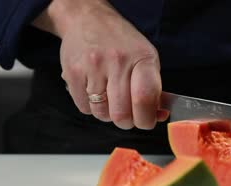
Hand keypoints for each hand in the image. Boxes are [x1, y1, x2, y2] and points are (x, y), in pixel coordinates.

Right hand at [33, 0, 167, 128]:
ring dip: (107, 114)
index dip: (146, 119)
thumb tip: (158, 116)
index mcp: (142, 58)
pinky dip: (91, 107)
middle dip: (126, 122)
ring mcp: (93, 67)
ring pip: (102, 114)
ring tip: (110, 98)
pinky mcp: (73, 73)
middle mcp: (117, 61)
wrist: (88, 19)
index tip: (146, 121)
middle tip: (127, 115)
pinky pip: (84, 108)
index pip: (145, 98)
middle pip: (121, 114)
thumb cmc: (122, 43)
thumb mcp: (146, 58)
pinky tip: (94, 90)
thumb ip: (153, 89)